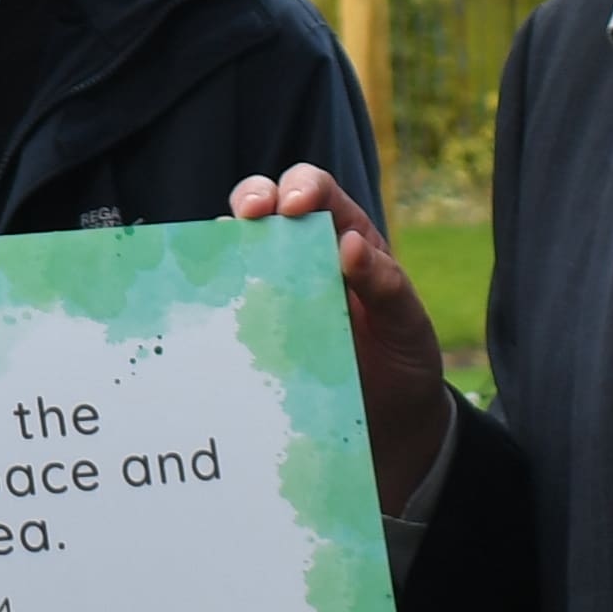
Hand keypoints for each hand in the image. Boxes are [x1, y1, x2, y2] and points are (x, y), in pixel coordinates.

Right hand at [232, 164, 446, 509]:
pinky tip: (206, 309)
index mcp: (345, 237)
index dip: (300, 188)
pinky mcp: (254, 330)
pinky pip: (226, 306)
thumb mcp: (405, 322)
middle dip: (251, 200)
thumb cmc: (404, 358)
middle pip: (265, 208)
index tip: (293, 208)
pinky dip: (212, 300)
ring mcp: (274, 292)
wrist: (393, 423)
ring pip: (237, 252)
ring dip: (226, 248)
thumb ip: (385, 283)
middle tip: (248, 219)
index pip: (317, 193)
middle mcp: (304, 256)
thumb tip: (349, 243)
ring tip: (223, 263)